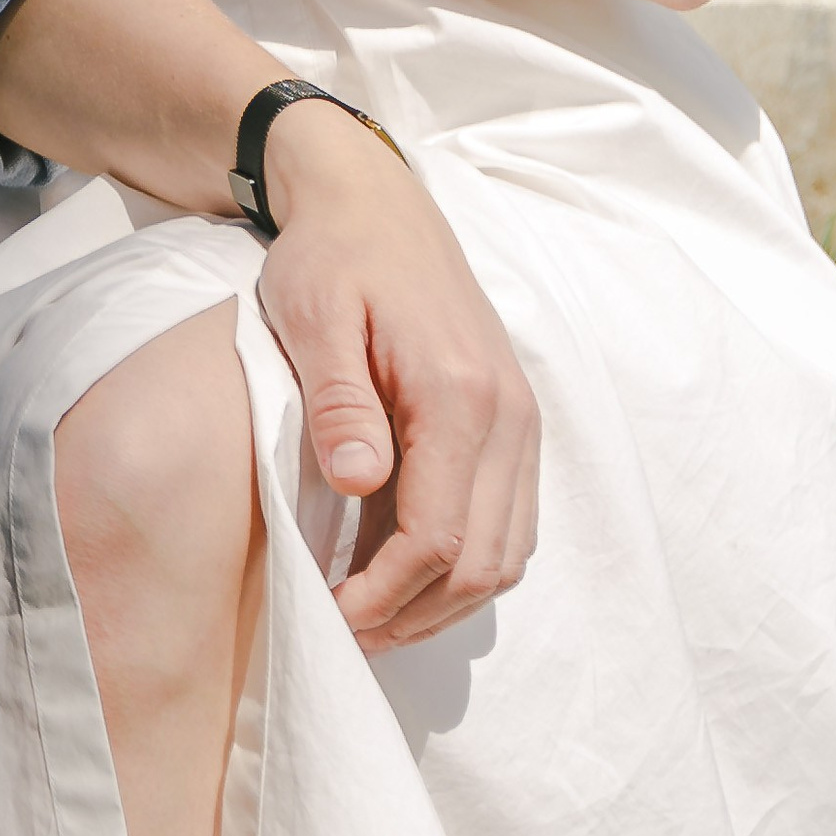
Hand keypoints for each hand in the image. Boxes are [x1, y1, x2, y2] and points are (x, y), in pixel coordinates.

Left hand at [256, 101, 539, 645]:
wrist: (374, 201)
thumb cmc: (332, 256)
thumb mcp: (314, 316)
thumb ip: (338, 401)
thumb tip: (361, 485)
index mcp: (459, 393)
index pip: (438, 535)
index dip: (385, 594)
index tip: (331, 617)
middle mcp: (509, 415)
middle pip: (482, 561)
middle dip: (415, 613)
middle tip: (345, 633)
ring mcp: (521, 420)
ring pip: (506, 553)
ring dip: (445, 599)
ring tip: (371, 615)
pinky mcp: (514, 422)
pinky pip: (508, 521)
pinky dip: (464, 562)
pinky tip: (403, 568)